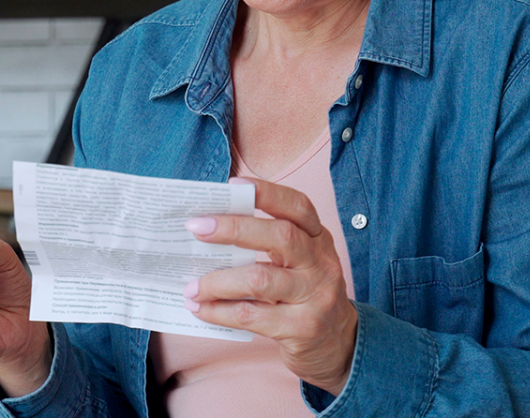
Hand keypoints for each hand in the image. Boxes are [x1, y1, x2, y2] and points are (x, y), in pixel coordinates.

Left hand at [183, 178, 357, 395]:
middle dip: (233, 228)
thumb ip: (269, 246)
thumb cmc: (306, 295)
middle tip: (196, 228)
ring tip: (191, 286)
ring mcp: (315, 296)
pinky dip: (219, 311)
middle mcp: (321, 263)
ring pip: (260, 279)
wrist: (337, 345)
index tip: (233, 185)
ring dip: (217, 281)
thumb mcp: (300, 263)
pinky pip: (251, 315)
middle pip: (280, 236)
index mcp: (319, 239)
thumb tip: (211, 230)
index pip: (298, 206)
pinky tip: (201, 309)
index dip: (267, 192)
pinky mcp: (301, 328)